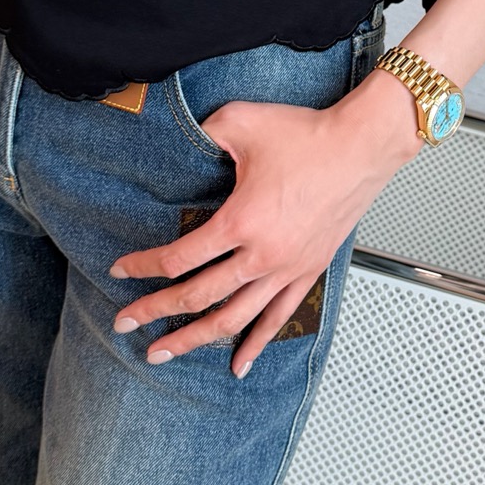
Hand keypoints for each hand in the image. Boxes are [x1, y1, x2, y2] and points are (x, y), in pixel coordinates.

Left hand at [108, 70, 421, 378]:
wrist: (362, 146)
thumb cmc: (310, 136)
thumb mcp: (241, 121)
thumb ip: (202, 132)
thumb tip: (180, 139)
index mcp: (241, 222)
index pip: (178, 258)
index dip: (143, 267)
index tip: (121, 272)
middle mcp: (263, 255)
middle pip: (197, 296)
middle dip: (155, 313)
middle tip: (126, 324)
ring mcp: (287, 268)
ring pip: (233, 319)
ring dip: (195, 339)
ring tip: (165, 353)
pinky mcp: (309, 271)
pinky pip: (278, 318)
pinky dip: (256, 344)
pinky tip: (240, 363)